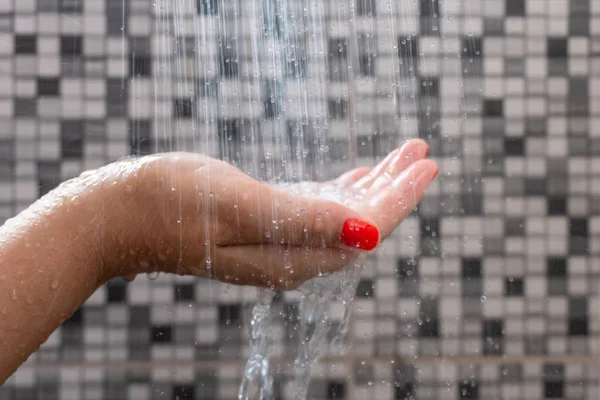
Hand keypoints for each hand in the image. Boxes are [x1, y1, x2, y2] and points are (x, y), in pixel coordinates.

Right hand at [109, 138, 436, 288]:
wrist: (120, 214)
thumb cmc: (172, 205)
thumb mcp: (243, 207)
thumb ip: (305, 221)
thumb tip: (369, 234)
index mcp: (293, 256)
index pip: (364, 228)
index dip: (399, 197)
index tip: (426, 165)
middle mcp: (292, 256)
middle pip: (361, 221)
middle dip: (395, 187)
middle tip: (423, 152)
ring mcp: (278, 241)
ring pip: (343, 212)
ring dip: (374, 182)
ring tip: (402, 155)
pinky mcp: (262, 224)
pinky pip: (317, 207)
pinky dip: (343, 187)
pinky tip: (357, 175)